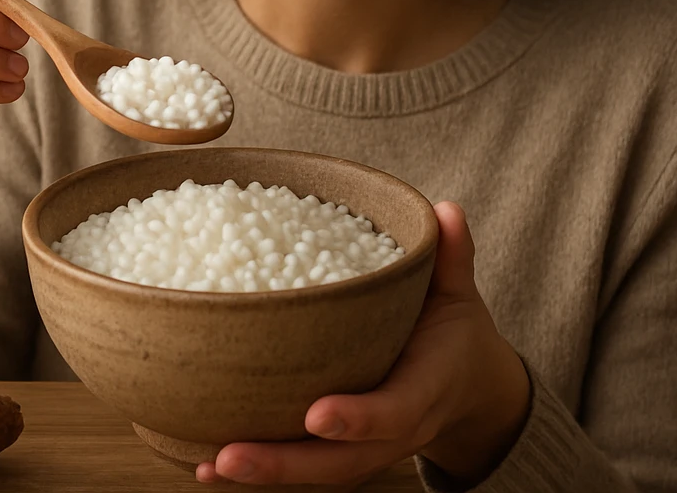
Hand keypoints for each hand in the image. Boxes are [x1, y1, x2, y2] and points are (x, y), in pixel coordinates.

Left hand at [197, 202, 529, 487]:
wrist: (469, 392)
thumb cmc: (454, 337)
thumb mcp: (459, 296)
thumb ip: (452, 257)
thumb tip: (446, 211)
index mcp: (425, 391)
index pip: (395, 413)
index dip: (360, 418)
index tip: (318, 414)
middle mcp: (394, 433)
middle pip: (341, 462)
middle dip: (285, 463)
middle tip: (229, 456)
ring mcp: (368, 449)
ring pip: (316, 473)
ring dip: (262, 473)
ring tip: (208, 466)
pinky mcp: (343, 452)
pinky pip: (302, 469)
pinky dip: (259, 472)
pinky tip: (206, 468)